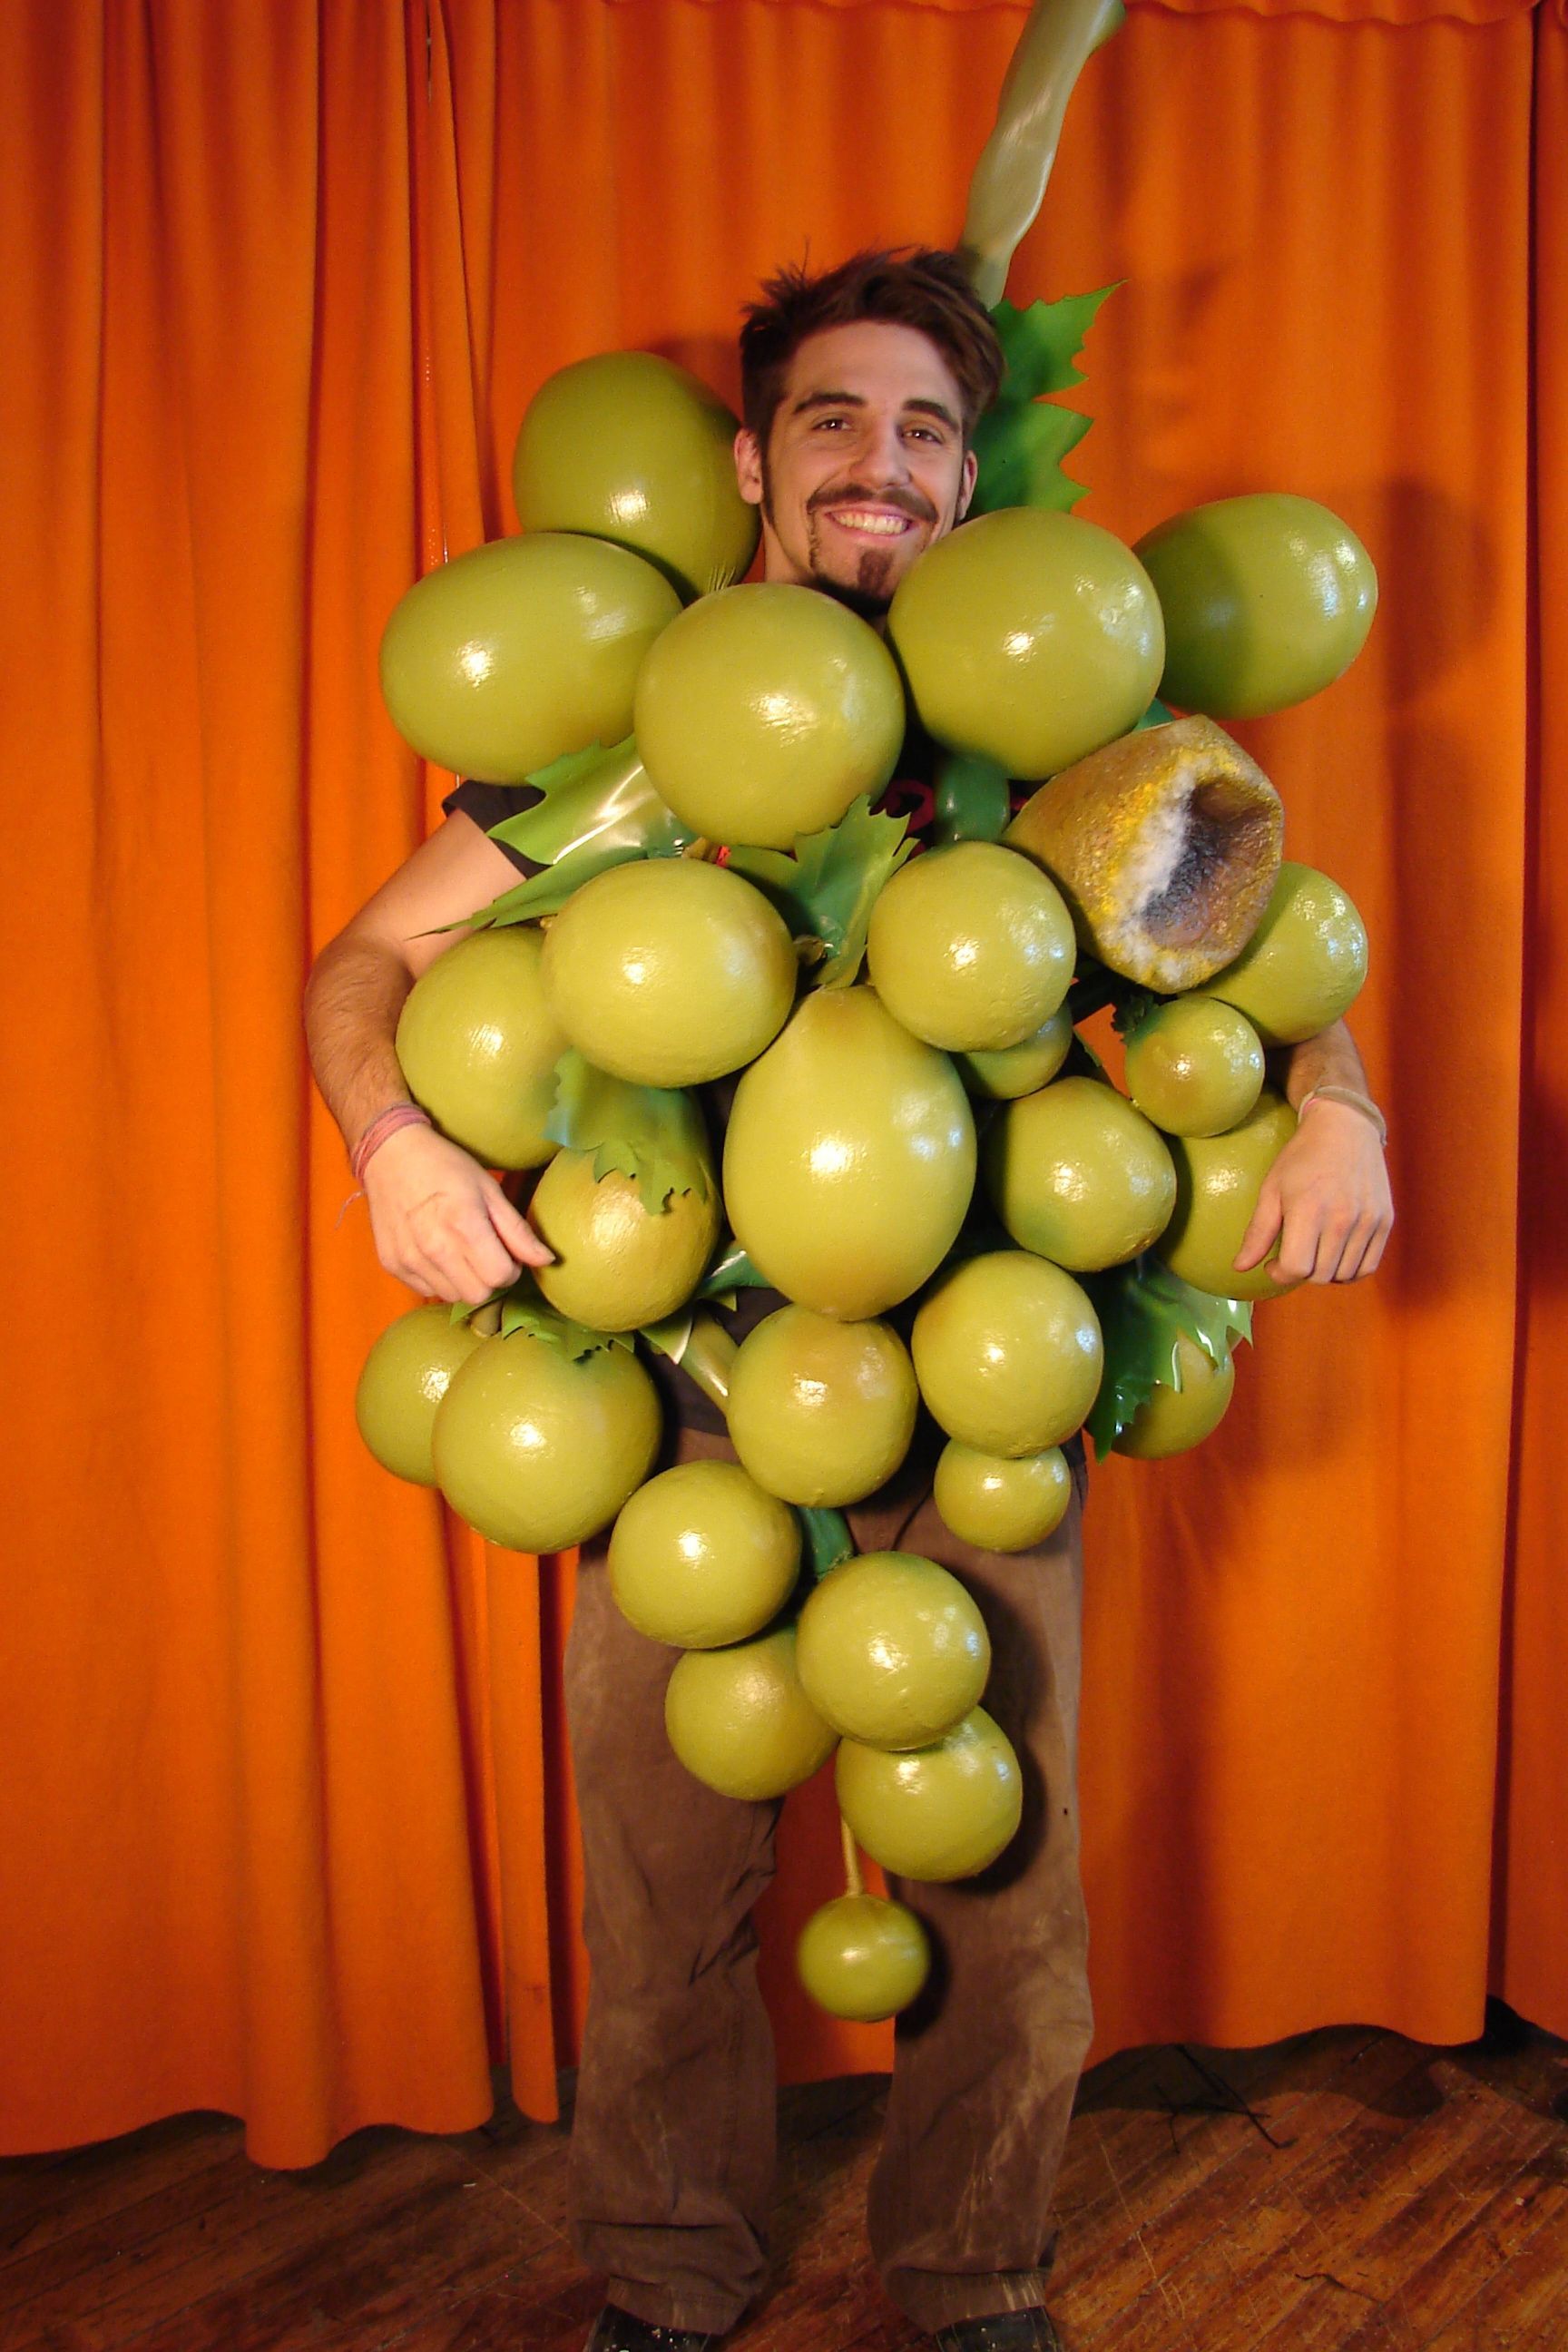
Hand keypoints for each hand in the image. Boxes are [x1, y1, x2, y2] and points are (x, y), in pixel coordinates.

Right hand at [362, 1123, 552, 1303]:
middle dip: (489, 1280)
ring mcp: (410, 1259)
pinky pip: (427, 1291)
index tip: (506, 1252)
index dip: (511, 1268)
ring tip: (460, 1252)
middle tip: (486, 1255)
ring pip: (452, 1297)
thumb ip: (518, 1231)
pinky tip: (438, 1253)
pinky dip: (439, 1279)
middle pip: (478, 1295)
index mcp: (463, 1225)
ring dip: (464, 1282)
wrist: (391, 1156)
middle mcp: (434, 1248)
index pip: (500, 1276)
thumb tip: (547, 1261)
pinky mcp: (392, 1264)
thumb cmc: (446, 1167)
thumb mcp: (489, 1191)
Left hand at [1233, 1100, 1392, 1285]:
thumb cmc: (1302, 1157)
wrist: (1345, 1127)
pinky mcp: (1385, 1221)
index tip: (1273, 1264)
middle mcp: (1342, 1218)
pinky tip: (1336, 1256)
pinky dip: (1350, 1271)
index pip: (1296, 1268)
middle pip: (1320, 1275)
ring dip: (1325, 1273)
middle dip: (1300, 1273)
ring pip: (1344, 1275)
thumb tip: (1240, 1267)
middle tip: (1293, 1255)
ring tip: (1314, 1253)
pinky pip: (1368, 1266)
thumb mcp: (1272, 1189)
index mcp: (1309, 1210)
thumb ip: (1258, 1232)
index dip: (1280, 1274)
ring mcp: (1367, 1221)